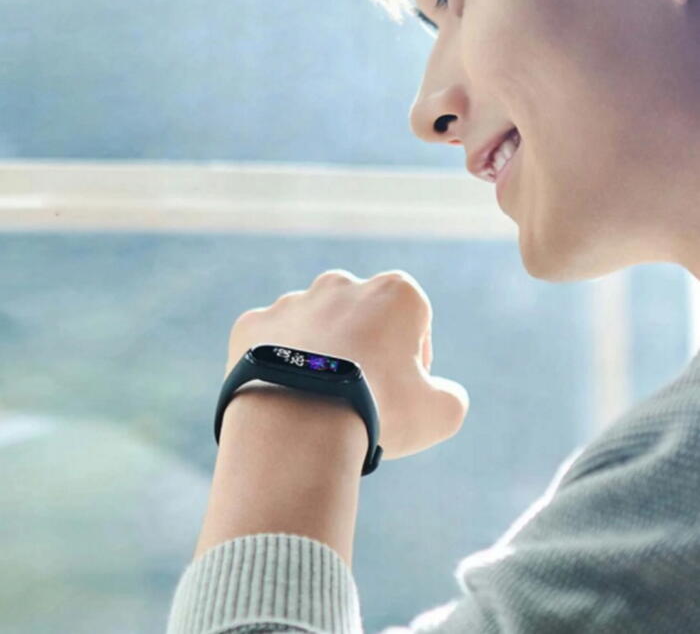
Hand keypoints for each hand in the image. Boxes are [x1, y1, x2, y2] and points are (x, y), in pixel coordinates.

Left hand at [225, 269, 469, 459]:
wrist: (297, 425)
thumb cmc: (378, 411)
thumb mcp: (440, 413)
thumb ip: (451, 396)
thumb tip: (442, 394)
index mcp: (393, 292)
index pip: (414, 318)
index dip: (416, 356)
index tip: (406, 389)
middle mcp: (341, 285)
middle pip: (362, 317)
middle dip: (366, 348)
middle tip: (363, 395)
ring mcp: (292, 301)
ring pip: (314, 327)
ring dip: (320, 354)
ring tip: (319, 400)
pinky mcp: (253, 324)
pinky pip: (271, 343)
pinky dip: (279, 365)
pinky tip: (285, 396)